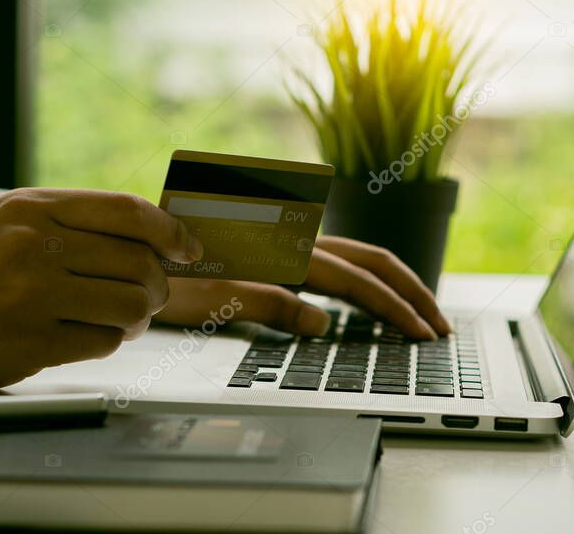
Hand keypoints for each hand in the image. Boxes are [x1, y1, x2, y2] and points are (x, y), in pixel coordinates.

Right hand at [0, 188, 202, 395]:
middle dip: (158, 283)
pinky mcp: (35, 342)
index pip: (127, 211)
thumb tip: (159, 236)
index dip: (171, 231)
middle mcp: (34, 246)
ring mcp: (34, 295)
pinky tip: (95, 333)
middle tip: (153, 292)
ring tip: (128, 315)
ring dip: (141, 315)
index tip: (189, 249)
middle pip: (138, 262)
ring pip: (131, 303)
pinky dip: (111, 339)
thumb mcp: (15, 220)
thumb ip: (79, 220)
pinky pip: (106, 341)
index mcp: (33, 207)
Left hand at [155, 236, 449, 339]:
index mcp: (284, 248)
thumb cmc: (165, 270)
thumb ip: (269, 303)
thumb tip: (324, 324)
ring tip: (419, 313)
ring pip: (359, 257)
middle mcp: (295, 238)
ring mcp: (290, 242)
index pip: (358, 278)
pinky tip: (373, 300)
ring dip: (394, 284)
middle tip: (441, 327)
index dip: (396, 307)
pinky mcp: (281, 251)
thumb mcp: (209, 292)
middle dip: (411, 293)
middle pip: (372, 259)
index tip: (424, 334)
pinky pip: (337, 263)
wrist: (132, 246)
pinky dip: (366, 281)